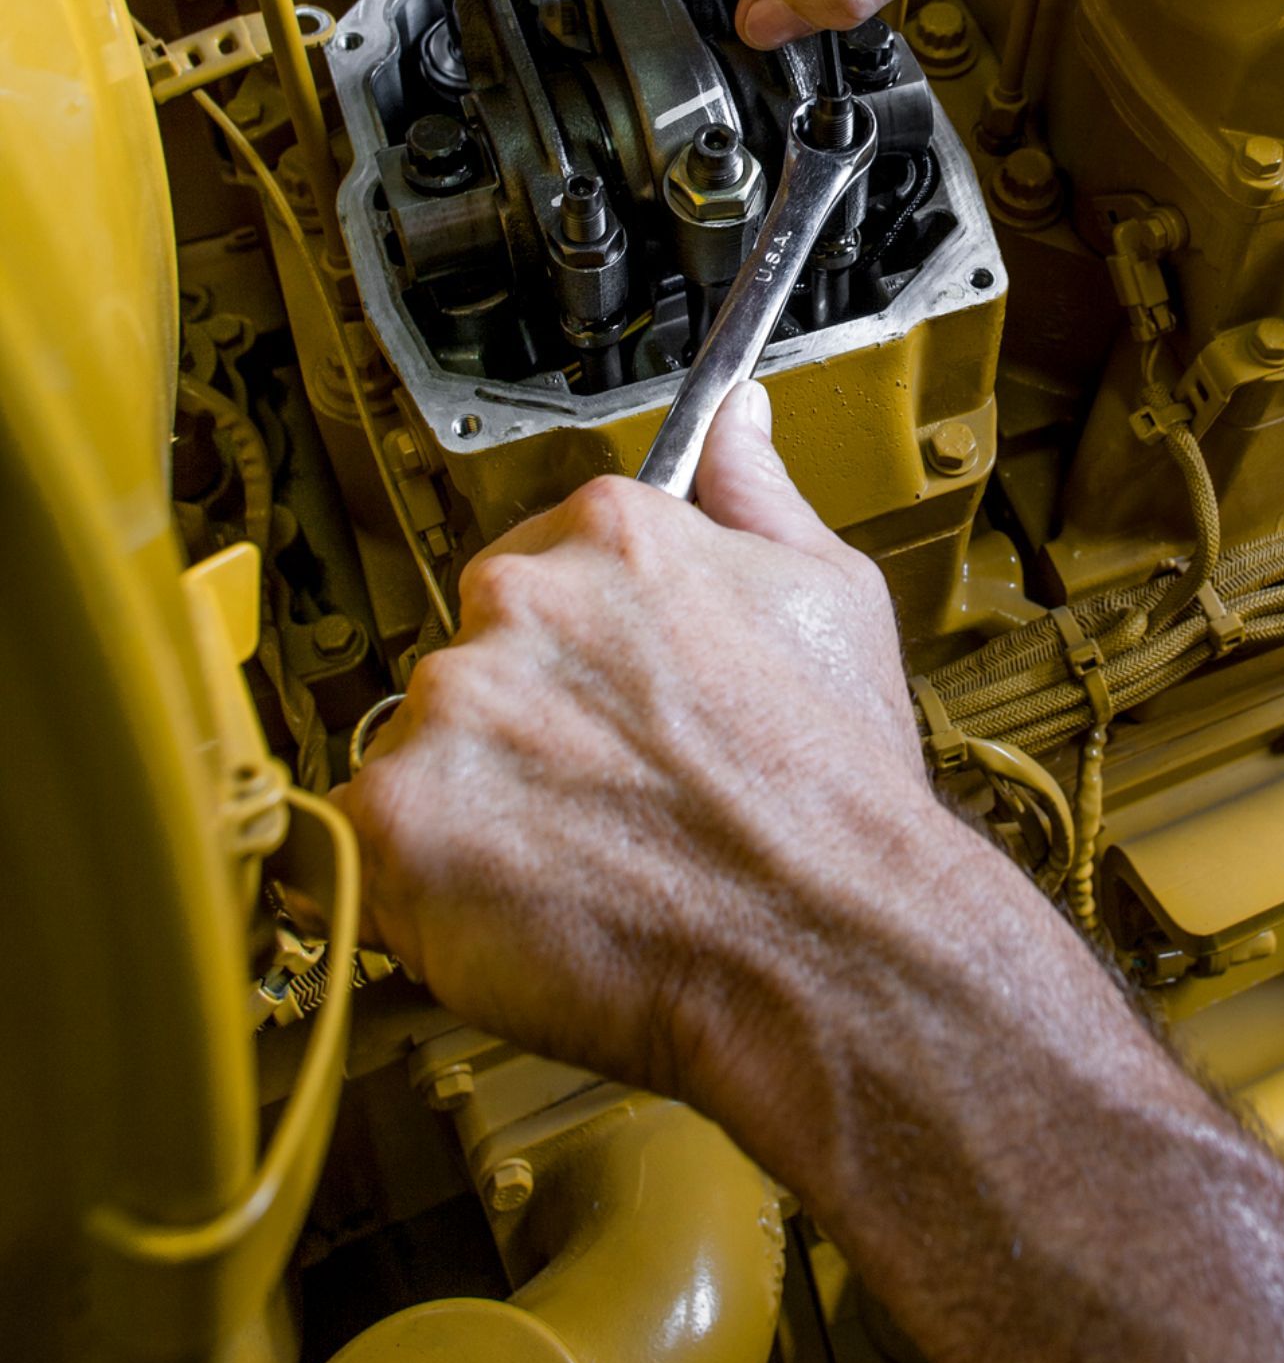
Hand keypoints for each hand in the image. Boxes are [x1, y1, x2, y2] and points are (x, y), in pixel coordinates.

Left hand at [332, 385, 947, 1143]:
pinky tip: (525, 910)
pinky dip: (425, 892)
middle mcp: (518, 598)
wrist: (835, 942)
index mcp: (608, 532)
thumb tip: (742, 420)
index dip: (580, 658)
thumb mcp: (832, 596)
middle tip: (608, 802)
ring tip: (584, 865)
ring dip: (475, 809)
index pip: (539, 564)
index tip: (610, 708)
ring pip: (421, 753)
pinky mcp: (399, 820)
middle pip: (474, 659)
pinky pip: (367, 850)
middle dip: (524, 731)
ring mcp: (452, 708)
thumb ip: (757, 494)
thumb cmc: (837, 789)